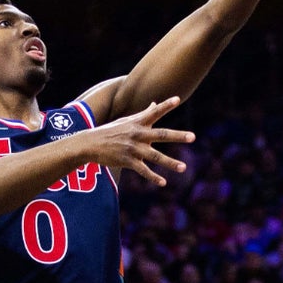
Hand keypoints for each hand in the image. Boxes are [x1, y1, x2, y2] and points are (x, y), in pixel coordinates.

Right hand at [79, 97, 193, 186]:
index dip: (166, 105)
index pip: (154, 112)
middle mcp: (137, 134)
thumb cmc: (111, 131)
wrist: (90, 144)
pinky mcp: (127, 161)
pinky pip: (143, 170)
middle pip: (161, 134)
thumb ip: (144, 114)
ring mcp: (133, 148)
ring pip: (155, 156)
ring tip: (183, 168)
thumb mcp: (127, 120)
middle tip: (192, 137)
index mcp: (138, 123)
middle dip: (178, 136)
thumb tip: (155, 103)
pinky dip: (153, 177)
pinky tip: (163, 182)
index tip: (177, 99)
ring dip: (170, 162)